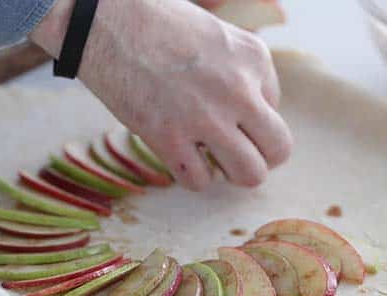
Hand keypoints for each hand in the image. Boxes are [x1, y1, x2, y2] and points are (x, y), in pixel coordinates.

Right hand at [31, 0, 292, 190]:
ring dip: (231, 173)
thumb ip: (241, 71)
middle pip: (278, 150)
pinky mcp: (169, 138)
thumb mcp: (217, 35)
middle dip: (261, 158)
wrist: (107, 23)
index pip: (275, 110)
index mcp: (254, 58)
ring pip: (250, 175)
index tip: (225, 111)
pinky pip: (199, 181)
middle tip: (237, 153)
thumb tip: (250, 113)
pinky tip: (180, 157)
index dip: (249, 117)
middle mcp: (239, 90)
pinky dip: (192, 176)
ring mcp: (205, 117)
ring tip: (212, 160)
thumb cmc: (158, 24)